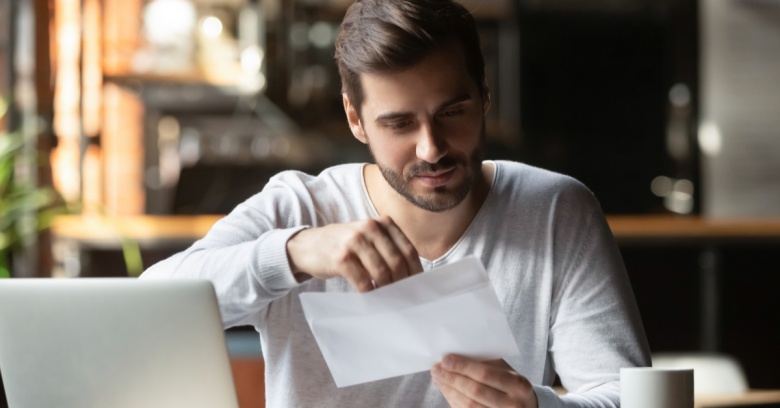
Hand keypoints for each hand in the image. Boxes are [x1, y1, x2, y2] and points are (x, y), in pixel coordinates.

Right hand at [286, 215, 422, 291]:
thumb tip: (411, 277)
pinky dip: (370, 292)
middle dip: (402, 283)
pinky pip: (363, 281)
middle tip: (403, 297)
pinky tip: (370, 297)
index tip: (416, 287)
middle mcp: (370, 228)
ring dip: (386, 289)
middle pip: (397, 262)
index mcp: (382, 223)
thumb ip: (389, 249)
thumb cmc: (343, 246)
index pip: (409, 250)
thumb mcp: (368, 237)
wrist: (307, 245)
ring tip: (387, 298)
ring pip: (382, 272)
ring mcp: (354, 241)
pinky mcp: (341, 257)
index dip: (415, 272)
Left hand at [431, 354, 537, 407]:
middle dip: (451, 378)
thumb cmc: (512, 384)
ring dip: (449, 390)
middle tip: (436, 369)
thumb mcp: (507, 370)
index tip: (445, 359)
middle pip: (474, 391)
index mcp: (518, 384)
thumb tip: (456, 354)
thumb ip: (486, 361)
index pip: (485, 374)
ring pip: (468, 405)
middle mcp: (512, 404)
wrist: (528, 407)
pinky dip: (453, 401)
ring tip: (438, 379)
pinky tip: (446, 391)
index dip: (462, 367)